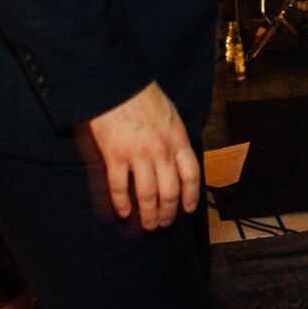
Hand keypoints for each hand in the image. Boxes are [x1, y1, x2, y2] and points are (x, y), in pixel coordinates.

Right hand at [84, 82, 198, 229]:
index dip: (191, 196)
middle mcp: (162, 151)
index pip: (191, 175)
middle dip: (169, 212)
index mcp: (178, 140)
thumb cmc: (143, 95)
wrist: (118, 83)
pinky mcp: (116, 155)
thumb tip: (178, 156)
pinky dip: (122, 203)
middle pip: (170, 191)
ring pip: (147, 195)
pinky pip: (120, 187)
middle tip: (164, 223)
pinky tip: (124, 212)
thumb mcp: (170, 114)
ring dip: (149, 214)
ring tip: (148, 225)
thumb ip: (175, 137)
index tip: (188, 210)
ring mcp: (139, 155)